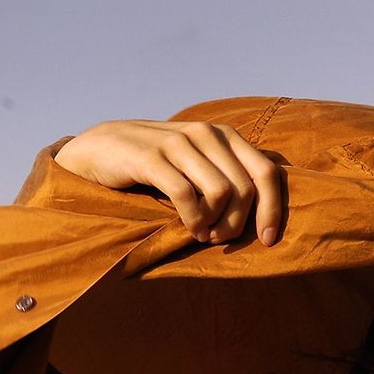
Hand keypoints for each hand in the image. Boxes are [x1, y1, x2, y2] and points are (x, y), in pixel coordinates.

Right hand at [54, 120, 282, 245]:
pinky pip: (186, 195)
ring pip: (221, 192)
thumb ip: (227, 176)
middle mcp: (207, 134)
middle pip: (245, 189)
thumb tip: (263, 211)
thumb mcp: (197, 163)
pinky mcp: (152, 157)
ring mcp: (179, 142)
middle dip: (237, 223)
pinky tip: (190, 230)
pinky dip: (193, 220)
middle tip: (219, 239)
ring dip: (215, 223)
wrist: (100, 147)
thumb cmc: (155, 163)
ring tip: (202, 234)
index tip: (269, 240)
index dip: (273, 209)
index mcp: (224, 135)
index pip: (266, 171)